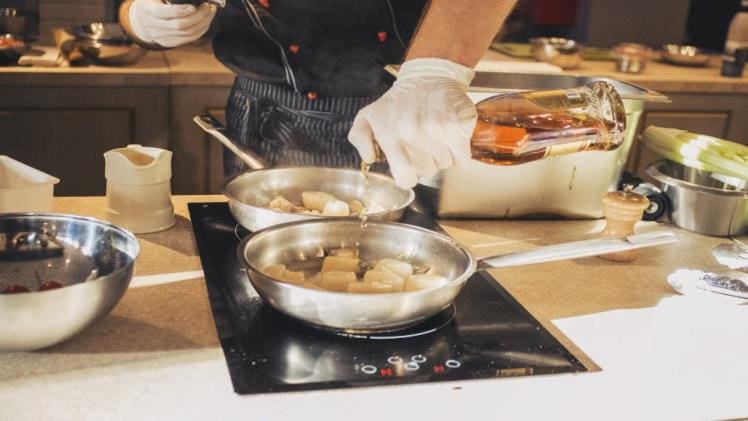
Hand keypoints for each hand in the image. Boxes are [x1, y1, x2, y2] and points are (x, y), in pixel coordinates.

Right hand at [129, 0, 215, 47]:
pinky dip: (201, 30)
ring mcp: (161, 36)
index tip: (194, 6)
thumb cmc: (153, 1)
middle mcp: (153, 25)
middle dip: (198, 16)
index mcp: (147, 9)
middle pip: (179, 25)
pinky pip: (188, 39)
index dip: (179, 11)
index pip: (162, 13)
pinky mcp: (169, 43)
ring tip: (210, 11)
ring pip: (187, 34)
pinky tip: (206, 21)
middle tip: (208, 6)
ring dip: (203, 23)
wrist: (142, 19)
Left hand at [348, 58, 476, 189]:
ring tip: (433, 135)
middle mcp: (414, 134)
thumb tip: (370, 159)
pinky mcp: (459, 126)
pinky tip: (448, 137)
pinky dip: (458, 152)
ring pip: (444, 164)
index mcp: (391, 135)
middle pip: (426, 171)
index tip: (408, 170)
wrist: (428, 76)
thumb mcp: (367, 116)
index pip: (405, 177)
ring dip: (441, 155)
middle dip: (424, 162)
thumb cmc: (397, 101)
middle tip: (421, 144)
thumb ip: (359, 139)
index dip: (407, 177)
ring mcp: (438, 130)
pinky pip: (462, 157)